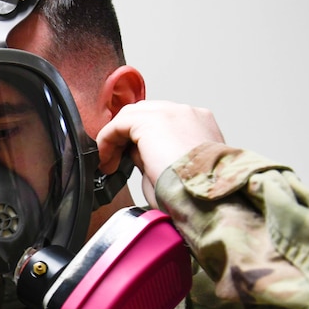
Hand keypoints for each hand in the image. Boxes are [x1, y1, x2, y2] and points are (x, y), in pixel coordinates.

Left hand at [97, 100, 223, 204]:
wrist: (203, 195)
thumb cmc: (192, 193)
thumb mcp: (175, 170)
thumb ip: (157, 154)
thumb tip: (136, 152)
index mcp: (198, 124)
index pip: (160, 121)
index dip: (139, 139)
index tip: (126, 160)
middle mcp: (187, 113)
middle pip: (144, 113)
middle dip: (125, 135)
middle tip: (114, 161)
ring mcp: (171, 112)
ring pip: (130, 116)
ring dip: (115, 138)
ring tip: (109, 163)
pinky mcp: (152, 121)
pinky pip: (119, 124)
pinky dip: (107, 140)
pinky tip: (106, 160)